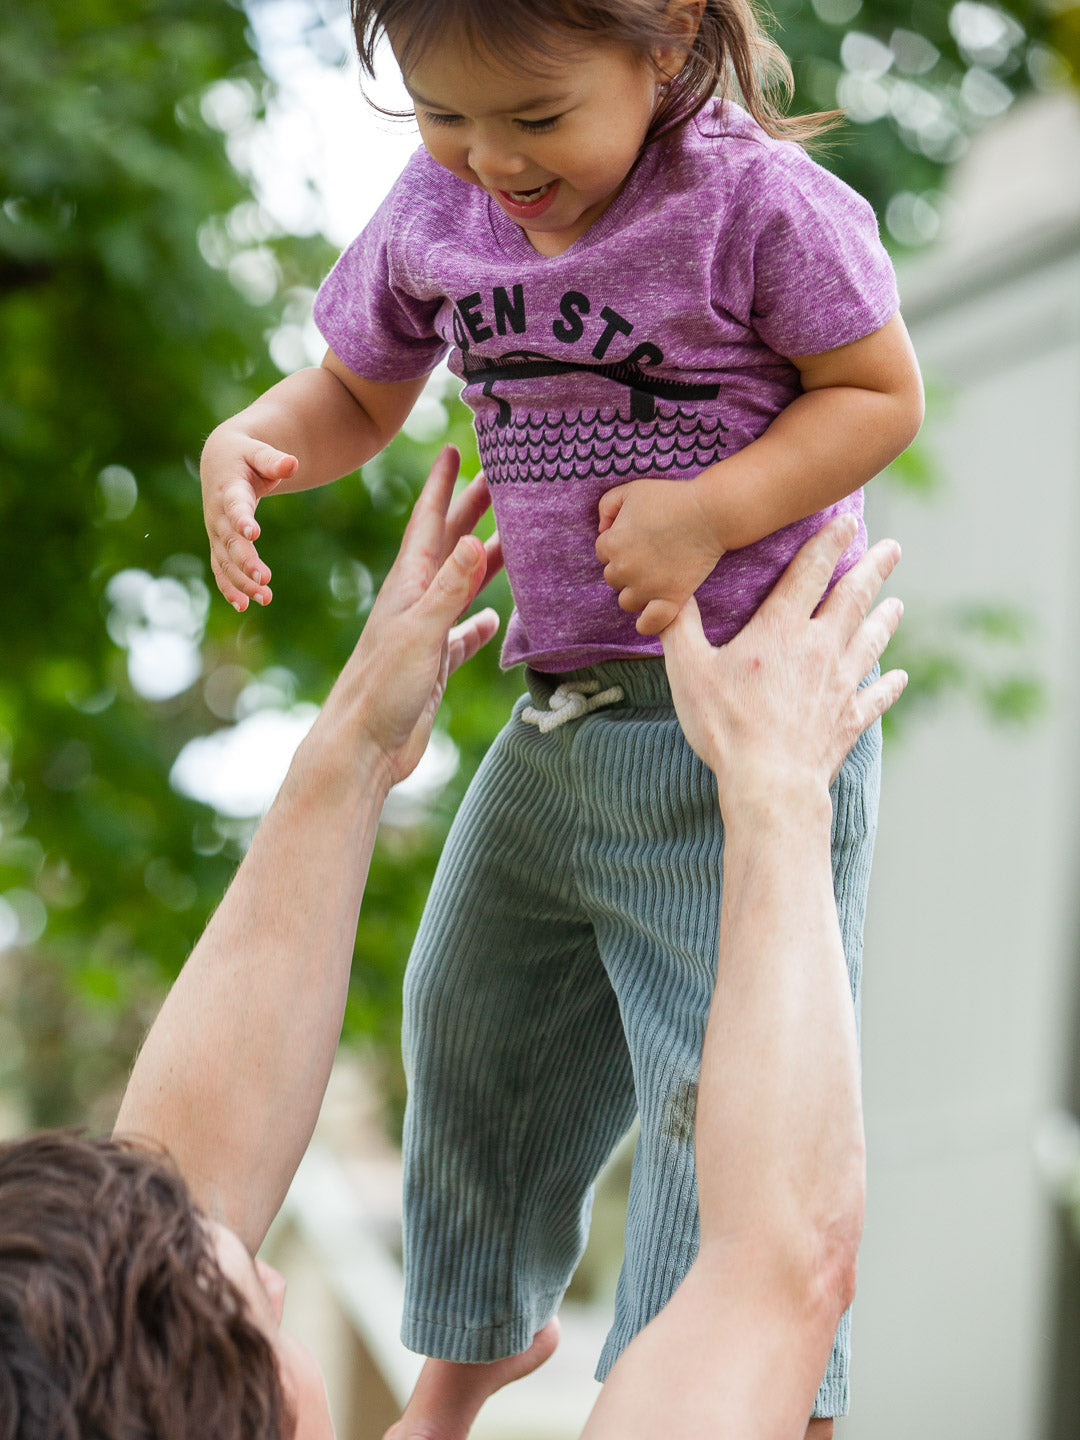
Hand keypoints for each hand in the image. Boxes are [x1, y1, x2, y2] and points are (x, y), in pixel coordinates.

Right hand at [200, 429, 298, 610]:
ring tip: (265, 599)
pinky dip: (229, 588)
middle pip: (229, 542)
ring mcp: (216, 532)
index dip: (242, 519)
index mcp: (228, 490)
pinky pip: (220, 569)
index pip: (234, 506)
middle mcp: (218, 515)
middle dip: (245, 562)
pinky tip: (244, 606)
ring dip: (241, 581)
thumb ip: (273, 460)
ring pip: (224, 561)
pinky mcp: (218, 544)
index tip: (253, 533)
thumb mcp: (258, 451)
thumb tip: (293, 463)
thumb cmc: (244, 455)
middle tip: (264, 580)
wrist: (219, 461)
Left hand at [324, 447, 501, 786]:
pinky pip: (462, 636)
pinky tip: (495, 619)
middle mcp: (415, 603)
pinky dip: (480, 624)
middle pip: (449, 546)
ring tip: (512, 540)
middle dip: (472, 511)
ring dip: (484, 563)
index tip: (454, 449)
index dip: (443, 486)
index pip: (428, 523)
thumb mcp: (419, 632)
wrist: (360, 748)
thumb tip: (475, 539)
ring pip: (460, 587)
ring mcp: (424, 634)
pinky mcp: (432, 666)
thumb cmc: (381, 690)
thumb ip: (449, 588)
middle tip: (500, 479)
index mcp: (407, 586)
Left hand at [595, 478, 722, 635]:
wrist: (709, 513)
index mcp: (612, 544)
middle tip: (650, 554)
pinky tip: (651, 613)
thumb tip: (603, 529)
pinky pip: (648, 624)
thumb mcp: (631, 490)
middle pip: (613, 577)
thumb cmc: (671, 498)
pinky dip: (647, 623)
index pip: (602, 551)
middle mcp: (624, 569)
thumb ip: (607, 506)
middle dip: (626, 567)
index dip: (619, 543)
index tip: (638, 537)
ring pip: (627, 601)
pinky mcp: (670, 600)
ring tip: (654, 578)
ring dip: (635, 592)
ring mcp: (647, 588)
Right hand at [660, 515, 905, 811]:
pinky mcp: (849, 719)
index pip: (809, 572)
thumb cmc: (725, 725)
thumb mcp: (687, 670)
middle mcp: (819, 648)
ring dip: (885, 620)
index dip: (829, 541)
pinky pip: (875, 696)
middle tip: (893, 548)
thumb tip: (664, 594)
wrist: (770, 782)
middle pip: (853, 598)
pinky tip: (897, 677)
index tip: (847, 519)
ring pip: (869, 641)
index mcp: (780, 629)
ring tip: (897, 604)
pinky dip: (888, 685)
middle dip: (874, 569)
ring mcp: (840, 684)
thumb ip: (679, 626)